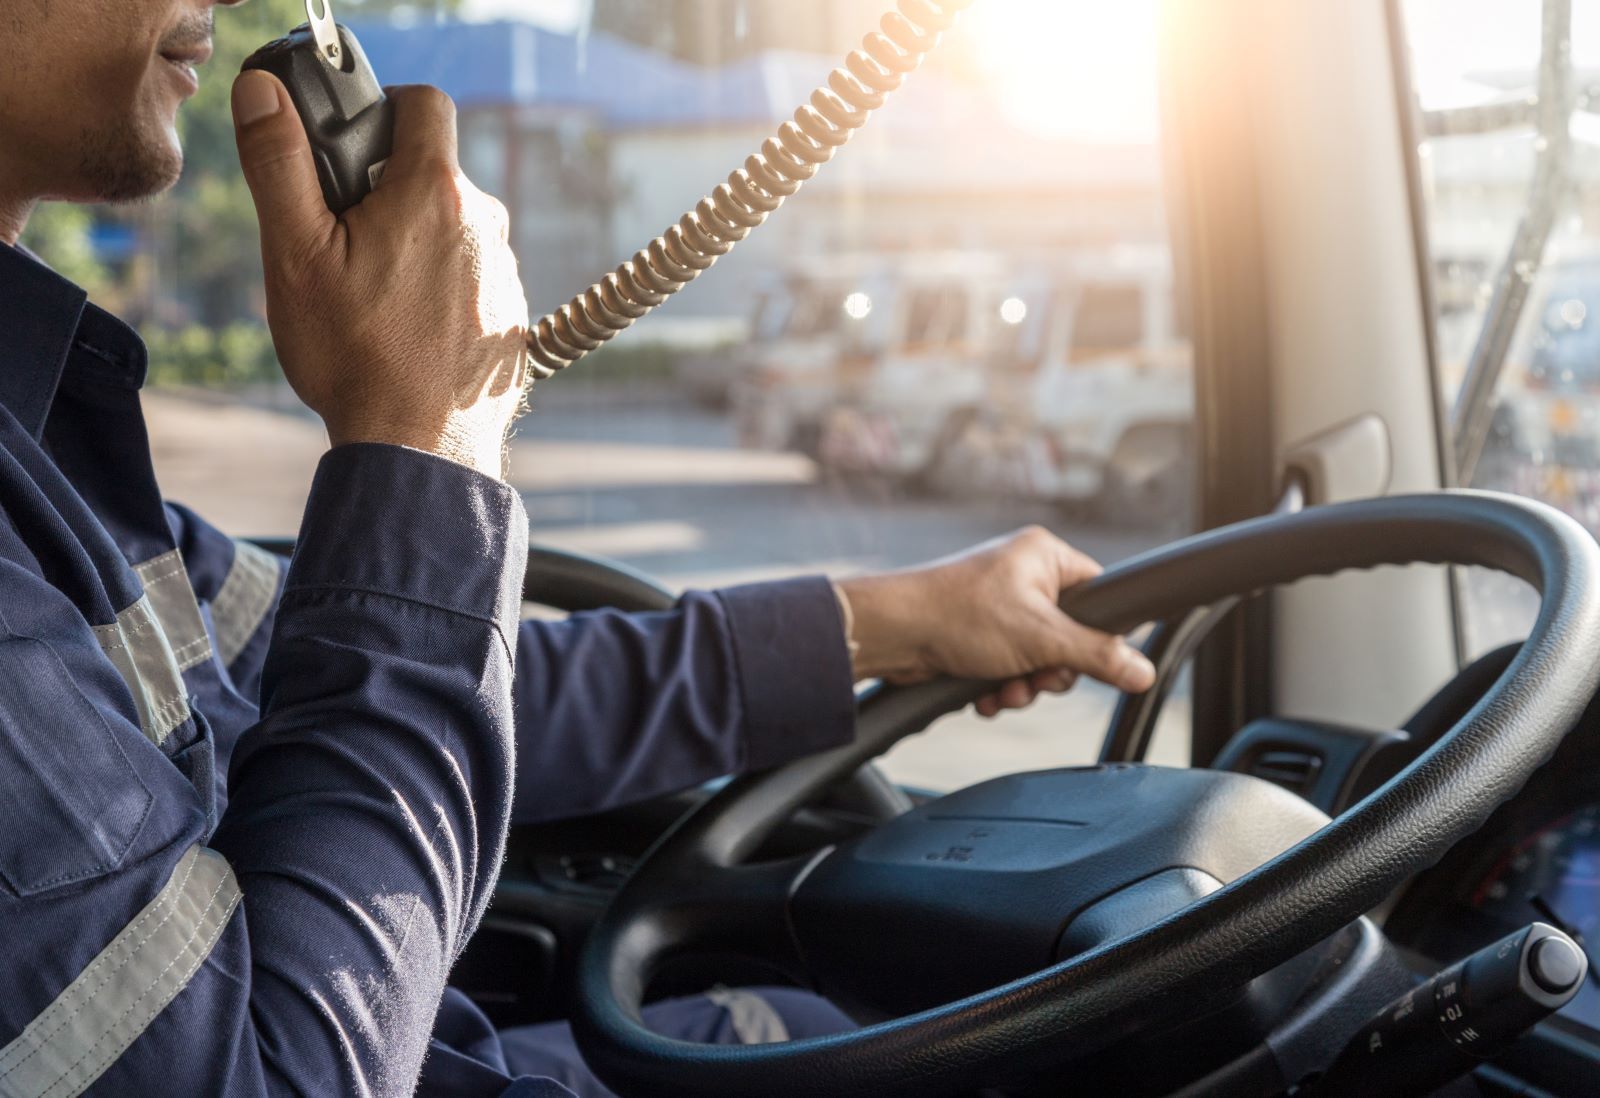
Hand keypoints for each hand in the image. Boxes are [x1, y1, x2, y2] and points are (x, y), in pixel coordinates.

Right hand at [231, 73, 528, 478]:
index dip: (382, 110)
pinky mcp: (510, 315)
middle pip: (432, 172)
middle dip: (386, 190)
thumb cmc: (355, 355)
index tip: (349, 149)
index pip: (424, 104)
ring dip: (413, 242)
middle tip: (341, 242)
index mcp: (436, 193)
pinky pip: (469, 276)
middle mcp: (485, 224)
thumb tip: (262, 92)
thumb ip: (279, 163)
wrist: (419, 447)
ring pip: (451, 228)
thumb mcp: (296, 255)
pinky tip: (406, 330)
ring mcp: (505, 272)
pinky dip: (438, 287)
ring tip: (372, 297)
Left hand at [836, 527, 1156, 716]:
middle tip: (1036, 678)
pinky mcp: (976, 634)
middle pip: (1069, 636)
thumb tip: (1143, 671)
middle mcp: (1023, 575)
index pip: (1099, 595)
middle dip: (1051, 670)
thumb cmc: (958, 615)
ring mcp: (998, 606)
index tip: (1084, 659)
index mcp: (1045, 556)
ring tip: (1004, 689)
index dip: (1097, 634)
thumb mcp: (1041, 638)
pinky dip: (999, 686)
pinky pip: (1007, 666)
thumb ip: (1098, 656)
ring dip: (1024, 684)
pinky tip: (984, 696)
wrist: (891, 634)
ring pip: (1037, 658)